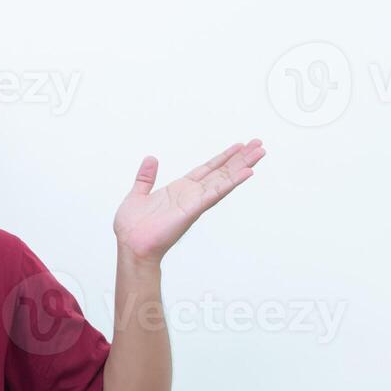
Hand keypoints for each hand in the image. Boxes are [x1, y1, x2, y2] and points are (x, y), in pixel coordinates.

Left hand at [112, 139, 265, 263]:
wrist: (131, 246)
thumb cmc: (133, 228)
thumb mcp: (137, 195)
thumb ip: (146, 178)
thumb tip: (150, 159)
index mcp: (180, 190)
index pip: (207, 169)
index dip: (223, 157)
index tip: (239, 146)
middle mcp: (191, 195)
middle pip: (221, 172)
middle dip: (240, 158)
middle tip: (258, 145)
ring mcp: (194, 202)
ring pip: (223, 180)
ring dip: (242, 166)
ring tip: (259, 153)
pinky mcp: (192, 209)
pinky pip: (215, 193)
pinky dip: (231, 182)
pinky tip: (247, 172)